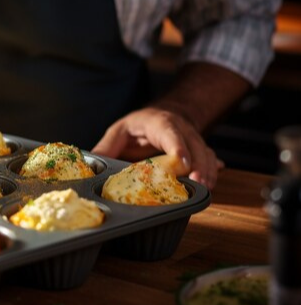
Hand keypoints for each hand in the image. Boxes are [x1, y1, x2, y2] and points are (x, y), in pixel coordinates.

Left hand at [91, 107, 223, 188]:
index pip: (170, 133)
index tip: (183, 163)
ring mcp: (192, 139)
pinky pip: (210, 159)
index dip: (178, 147)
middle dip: (198, 164)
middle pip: (193, 145)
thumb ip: (107, 147)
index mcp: (158, 123)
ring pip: (205, 152)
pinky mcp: (199, 149)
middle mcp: (180, 129)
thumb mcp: (120, 131)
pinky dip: (212, 170)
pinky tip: (213, 181)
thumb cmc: (139, 125)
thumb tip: (92, 165)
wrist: (164, 115)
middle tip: (198, 183)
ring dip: (207, 171)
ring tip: (206, 188)